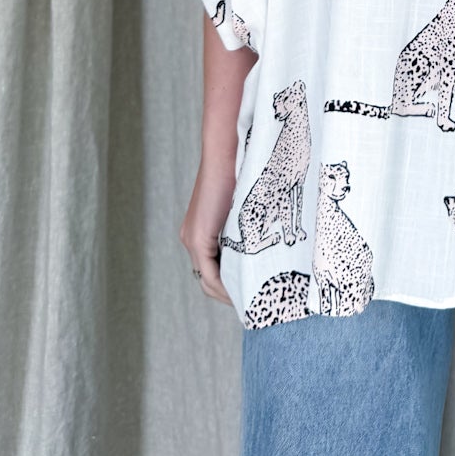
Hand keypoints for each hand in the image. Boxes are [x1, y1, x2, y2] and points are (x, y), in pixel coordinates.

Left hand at [180, 140, 238, 305]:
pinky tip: (243, 290)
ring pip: (207, 281)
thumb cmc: (239, 173)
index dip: (230, 285)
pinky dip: (224, 285)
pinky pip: (209, 274)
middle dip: (229, 293)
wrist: (225, 153)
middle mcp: (190, 239)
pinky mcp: (197, 238)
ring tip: (251, 299)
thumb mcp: (242, 208)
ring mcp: (191, 239)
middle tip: (253, 302)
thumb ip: (244, 228)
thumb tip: (264, 244)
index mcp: (199, 232)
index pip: (212, 269)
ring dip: (228, 292)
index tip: (251, 292)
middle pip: (207, 281)